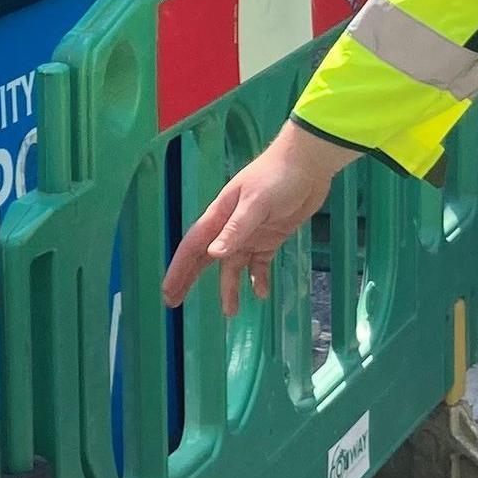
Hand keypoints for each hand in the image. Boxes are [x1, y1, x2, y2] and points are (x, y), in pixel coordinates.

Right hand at [163, 122, 356, 314]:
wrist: (309, 165)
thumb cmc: (277, 178)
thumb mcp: (255, 203)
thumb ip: (236, 229)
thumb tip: (213, 255)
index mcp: (220, 216)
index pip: (194, 246)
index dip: (179, 269)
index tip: (169, 290)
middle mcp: (231, 228)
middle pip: (206, 258)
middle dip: (191, 279)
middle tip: (175, 302)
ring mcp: (251, 234)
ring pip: (233, 266)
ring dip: (230, 287)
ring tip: (231, 312)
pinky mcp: (271, 238)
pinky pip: (259, 263)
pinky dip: (258, 278)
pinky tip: (261, 293)